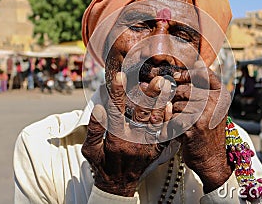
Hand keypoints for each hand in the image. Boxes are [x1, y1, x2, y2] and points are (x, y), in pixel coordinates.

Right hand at [81, 72, 171, 196]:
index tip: (120, 76)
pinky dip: (169, 120)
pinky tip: (171, 107)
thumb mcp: (90, 149)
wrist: (117, 185)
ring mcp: (147, 145)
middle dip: (149, 95)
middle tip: (157, 79)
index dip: (117, 93)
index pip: (116, 112)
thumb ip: (95, 129)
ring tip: (167, 86)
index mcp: (116, 139)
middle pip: (142, 114)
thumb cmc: (102, 164)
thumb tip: (99, 108)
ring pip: (156, 121)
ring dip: (162, 102)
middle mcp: (133, 141)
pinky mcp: (156, 149)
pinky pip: (165, 134)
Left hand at [171, 62, 232, 192]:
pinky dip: (171, 125)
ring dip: (173, 114)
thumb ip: (204, 86)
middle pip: (183, 89)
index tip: (177, 77)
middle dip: (175, 99)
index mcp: (221, 94)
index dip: (186, 73)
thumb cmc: (207, 130)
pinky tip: (179, 132)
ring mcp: (205, 112)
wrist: (212, 158)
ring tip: (182, 124)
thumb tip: (194, 61)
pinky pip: (172, 117)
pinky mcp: (194, 125)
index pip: (202, 72)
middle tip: (179, 111)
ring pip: (175, 104)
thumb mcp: (212, 106)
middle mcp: (215, 101)